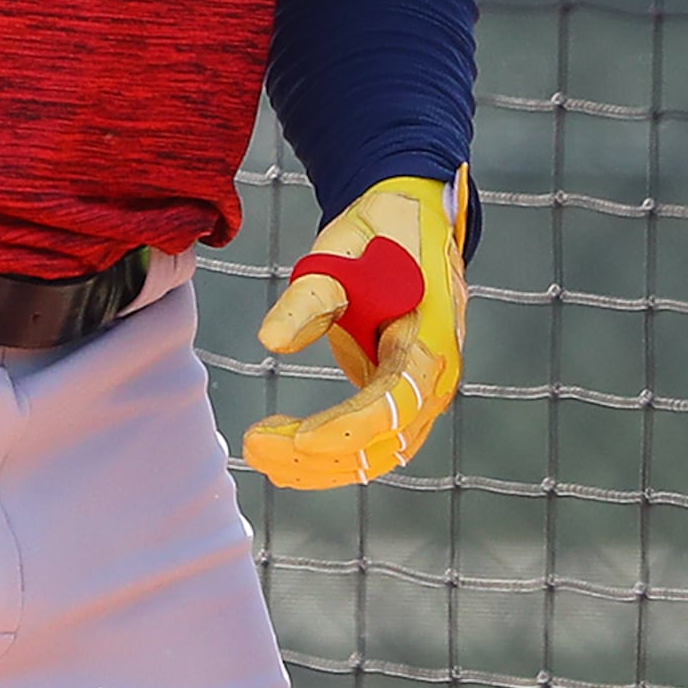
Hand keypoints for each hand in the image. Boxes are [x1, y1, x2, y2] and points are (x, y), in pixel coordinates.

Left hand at [240, 171, 468, 488]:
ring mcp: (421, 393)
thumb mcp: (339, 253)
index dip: (344, 429)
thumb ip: (308, 299)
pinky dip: (330, 455)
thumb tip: (270, 341)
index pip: (391, 406)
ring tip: (259, 454)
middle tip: (253, 446)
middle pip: (382, 445)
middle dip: (317, 458)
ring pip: (377, 455)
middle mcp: (434, 380)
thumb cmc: (376, 237)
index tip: (294, 439)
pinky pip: (372, 442)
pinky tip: (284, 455)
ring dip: (319, 466)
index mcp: (428, 344)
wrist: (411, 221)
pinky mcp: (401, 396)